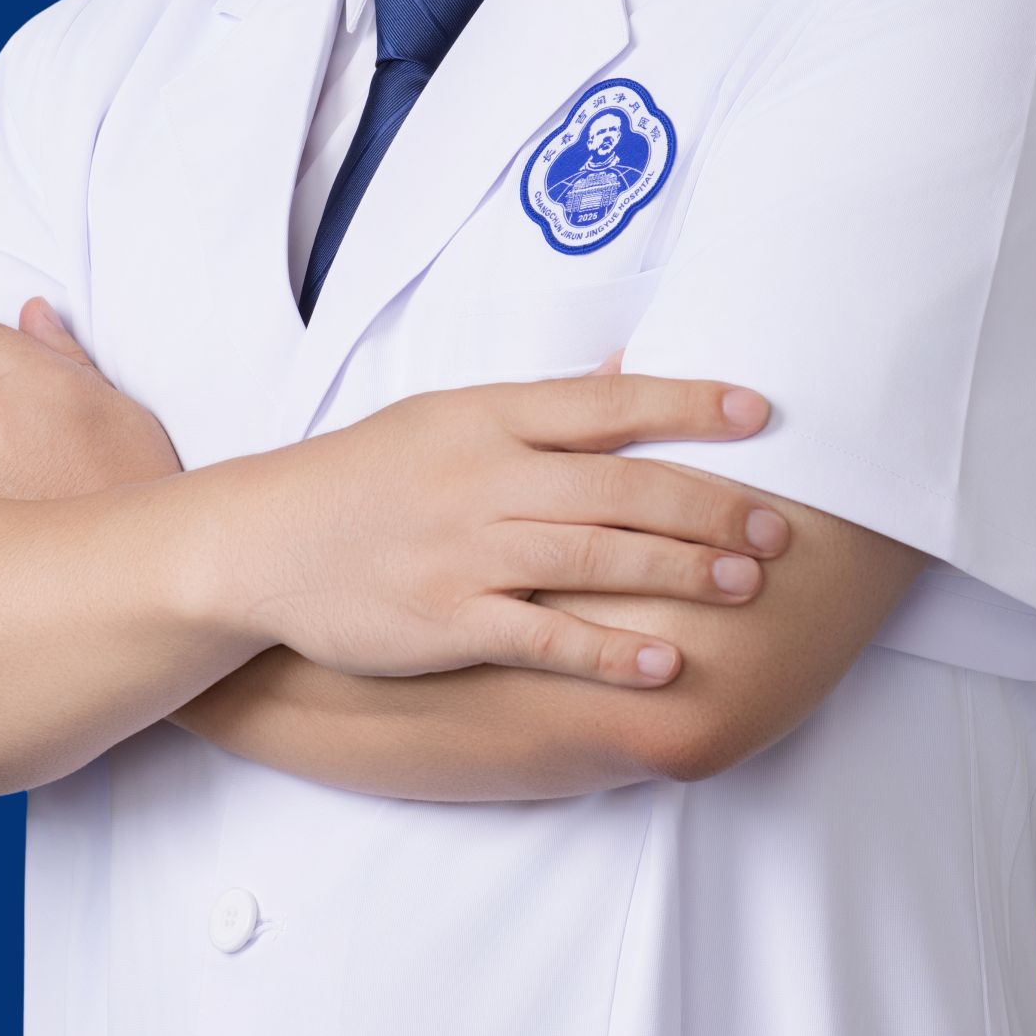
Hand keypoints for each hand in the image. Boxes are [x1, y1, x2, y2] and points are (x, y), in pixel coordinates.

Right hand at [213, 370, 790, 689]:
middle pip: (622, 485)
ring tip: (747, 585)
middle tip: (777, 528)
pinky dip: (611, 649)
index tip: (761, 413)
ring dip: (681, 571)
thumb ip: (538, 408)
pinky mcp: (449, 620)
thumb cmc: (360, 479)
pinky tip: (666, 660)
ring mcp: (468, 551)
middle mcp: (485, 479)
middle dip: (710, 507)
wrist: (258, 544)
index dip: (690, 405)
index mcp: (487, 418)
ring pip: (598, 556)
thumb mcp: (442, 418)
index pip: (607, 403)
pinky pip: (547, 635)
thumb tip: (625, 375)